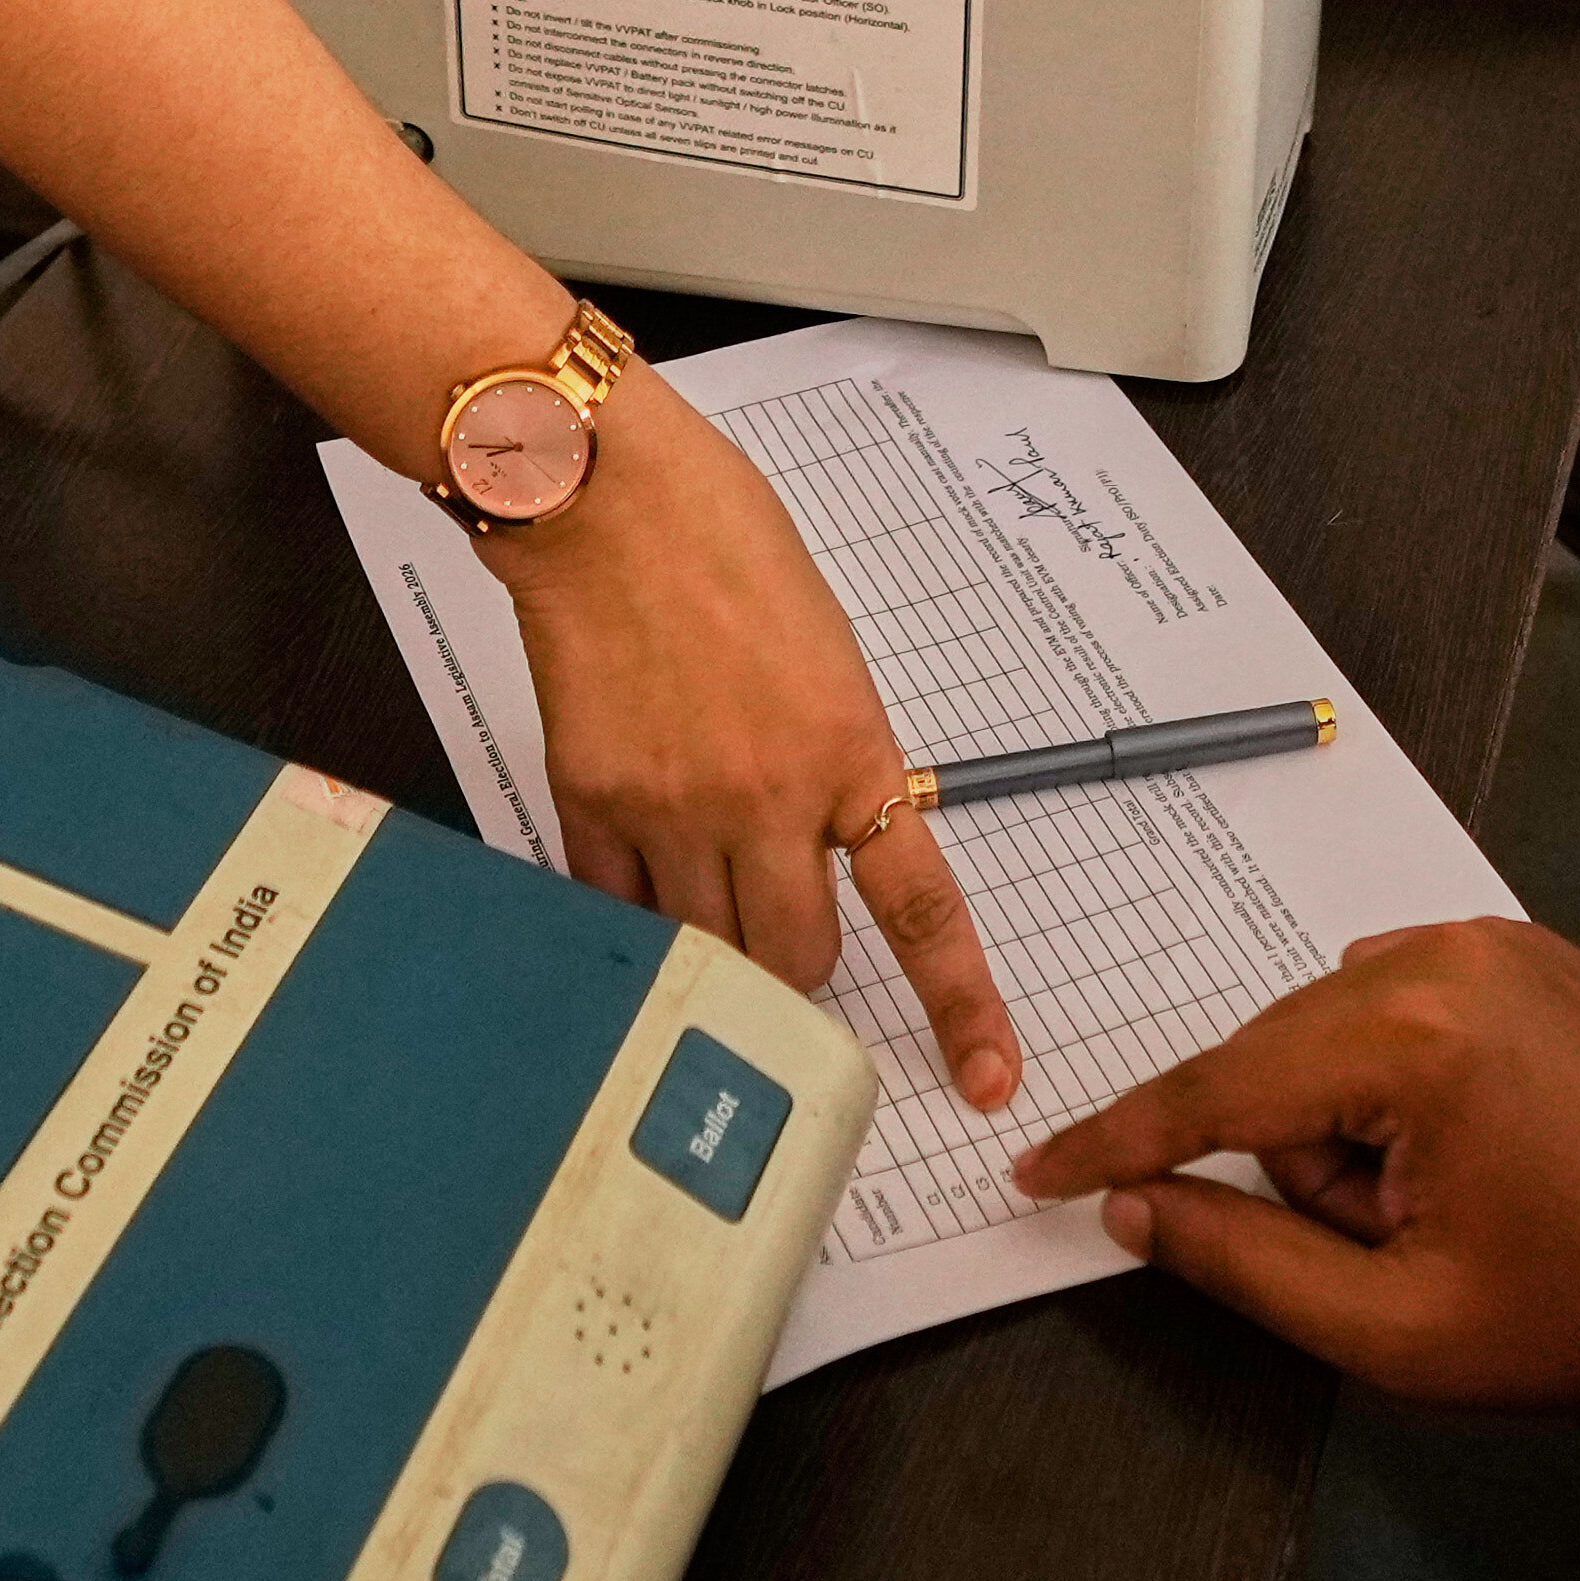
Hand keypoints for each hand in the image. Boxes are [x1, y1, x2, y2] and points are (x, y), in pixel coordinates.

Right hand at [494, 377, 1021, 1112]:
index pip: (919, 908)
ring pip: (708, 955)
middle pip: (798, 960)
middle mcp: (766, 801)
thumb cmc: (724, 543)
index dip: (957, 1006)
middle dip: (798, 966)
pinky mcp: (592, 807)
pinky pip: (621, 914)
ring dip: (717, 951)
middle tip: (782, 929)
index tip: (988, 1079)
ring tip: (701, 900)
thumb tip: (829, 827)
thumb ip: (836, 752)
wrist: (606, 501)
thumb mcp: (825, 651)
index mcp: (848, 751)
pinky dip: (634, 917)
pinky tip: (634, 879)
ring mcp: (673, 812)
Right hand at [1011, 914, 1579, 1420]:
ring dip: (1349, 1132)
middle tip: (1400, 1248)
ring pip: (1327, 1038)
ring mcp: (1488, 938)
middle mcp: (1442, 954)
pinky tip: (1470, 1160)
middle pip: (1273, 1061)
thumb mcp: (1399, 1328)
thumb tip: (1132, 1212)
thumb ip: (1245, 1265)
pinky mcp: (1521, 948)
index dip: (1118, 1143)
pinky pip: (1393, 1014)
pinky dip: (1393, 1089)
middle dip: (1300, 1167)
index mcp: (1412, 1038)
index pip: (1218, 1090)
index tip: (1035, 1168)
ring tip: (1448, 1210)